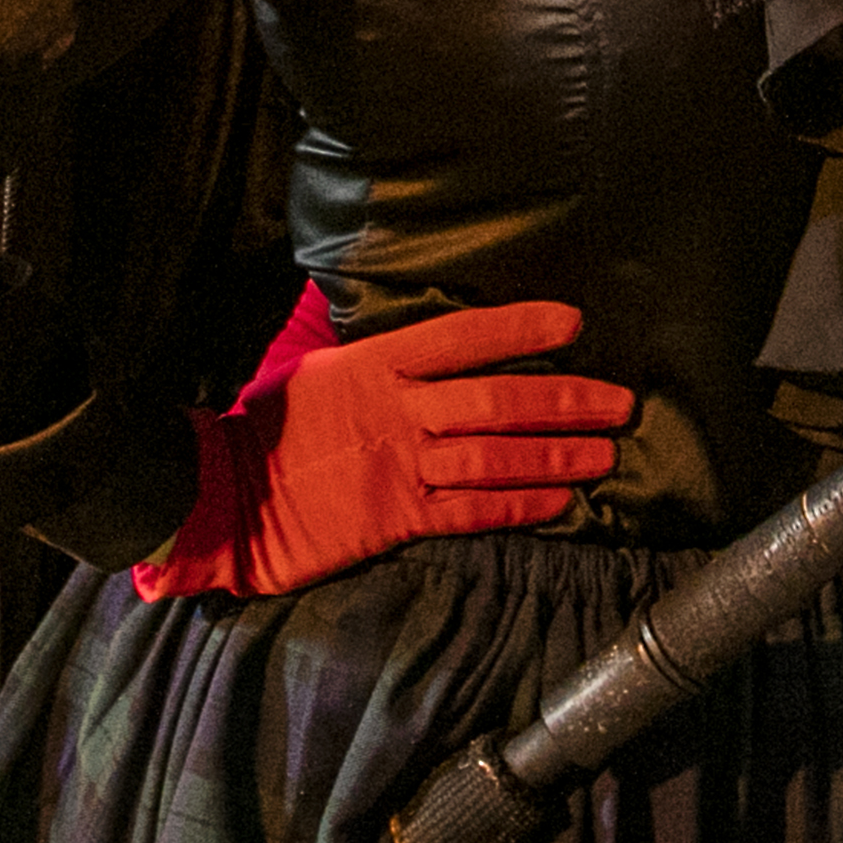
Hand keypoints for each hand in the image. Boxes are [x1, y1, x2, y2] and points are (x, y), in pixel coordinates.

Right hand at [132, 295, 634, 599]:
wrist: (223, 498)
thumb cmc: (268, 430)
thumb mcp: (312, 368)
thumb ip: (373, 354)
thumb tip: (425, 336)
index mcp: (373, 365)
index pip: (460, 336)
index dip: (520, 328)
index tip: (572, 322)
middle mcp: (395, 412)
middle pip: (496, 401)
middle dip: (565, 398)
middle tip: (619, 400)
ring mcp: (399, 467)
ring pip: (495, 457)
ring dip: (557, 454)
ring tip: (604, 452)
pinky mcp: (396, 520)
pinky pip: (473, 512)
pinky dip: (521, 505)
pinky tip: (559, 501)